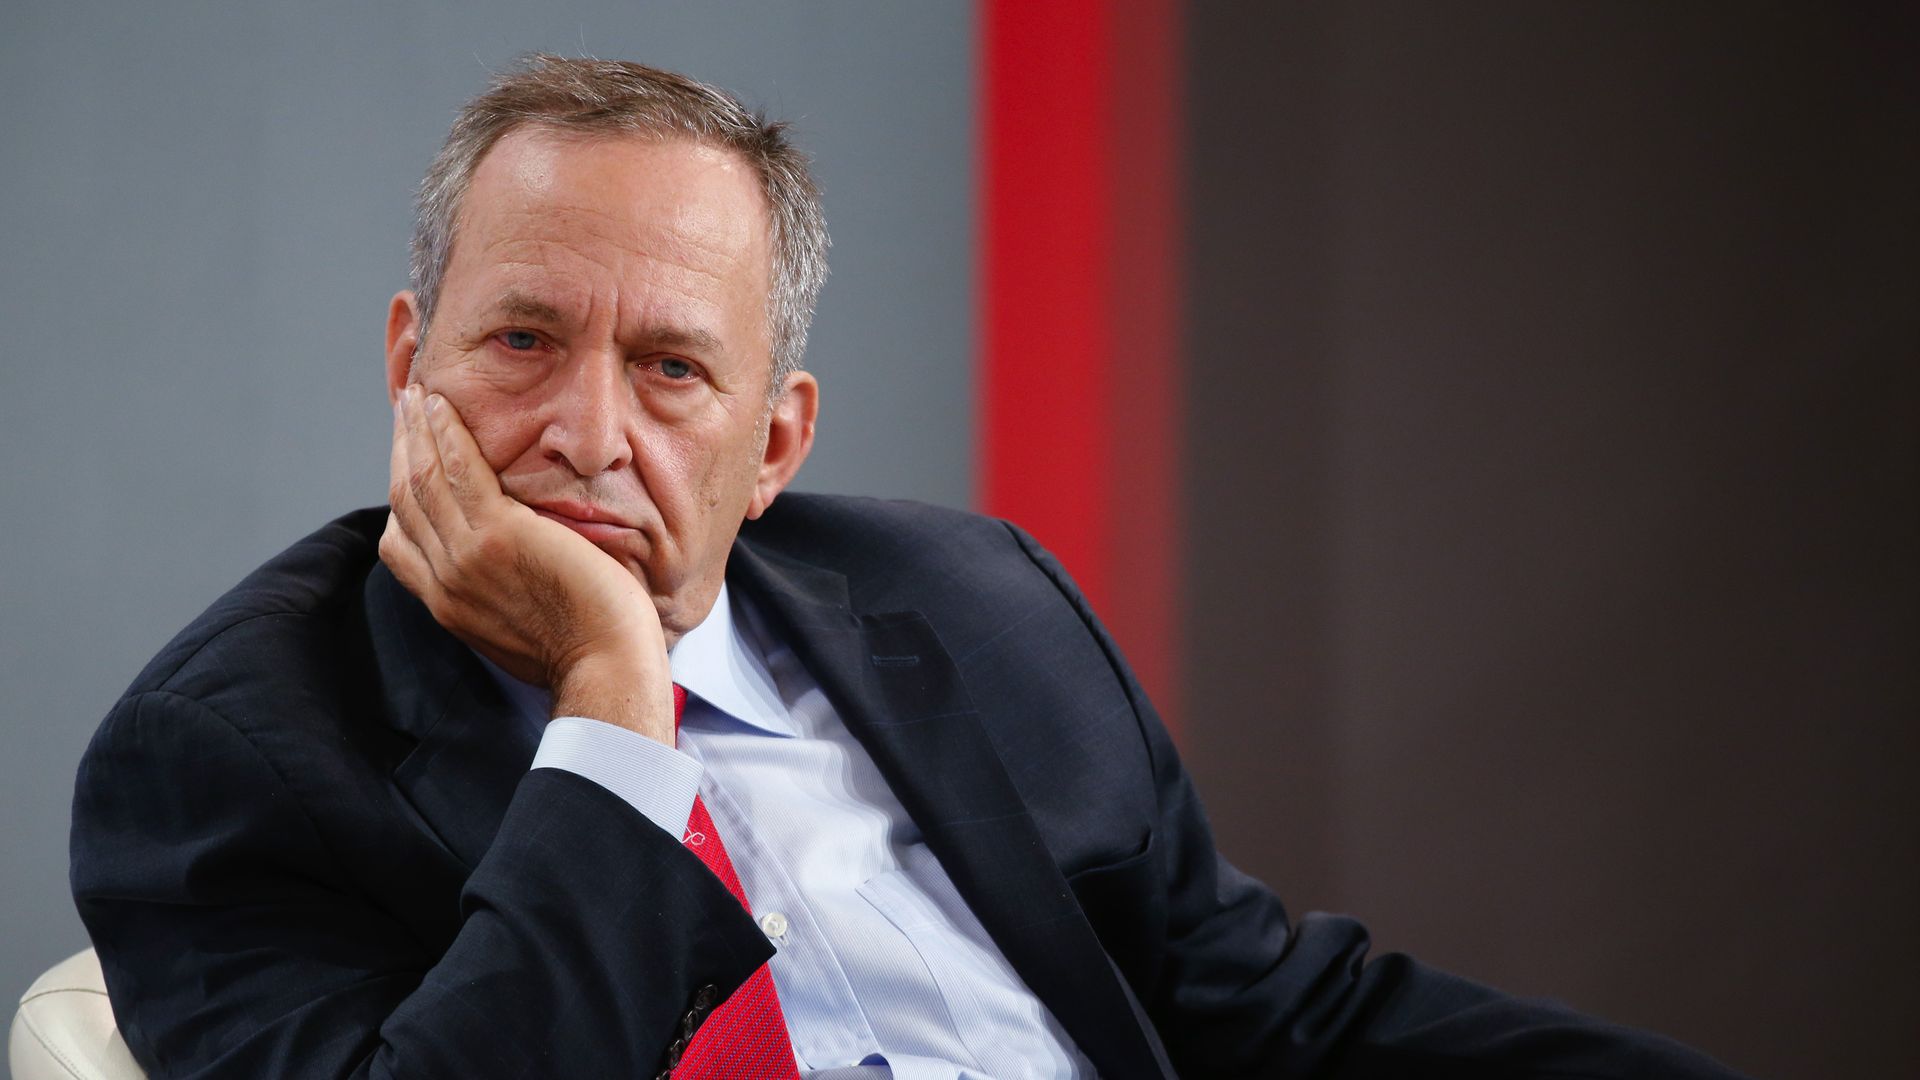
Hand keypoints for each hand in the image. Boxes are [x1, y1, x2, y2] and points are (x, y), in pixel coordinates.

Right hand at [380, 385, 674, 742]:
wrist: (608, 666)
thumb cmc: (586, 647)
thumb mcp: (520, 623)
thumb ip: (500, 588)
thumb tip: (507, 562)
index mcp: (448, 603)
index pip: (400, 538)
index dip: (400, 489)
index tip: (408, 454)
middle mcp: (445, 581)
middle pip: (405, 501)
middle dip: (401, 449)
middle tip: (405, 409)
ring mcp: (467, 559)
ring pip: (423, 479)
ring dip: (418, 430)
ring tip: (418, 395)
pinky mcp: (499, 537)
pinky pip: (460, 472)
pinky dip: (446, 434)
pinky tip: (443, 406)